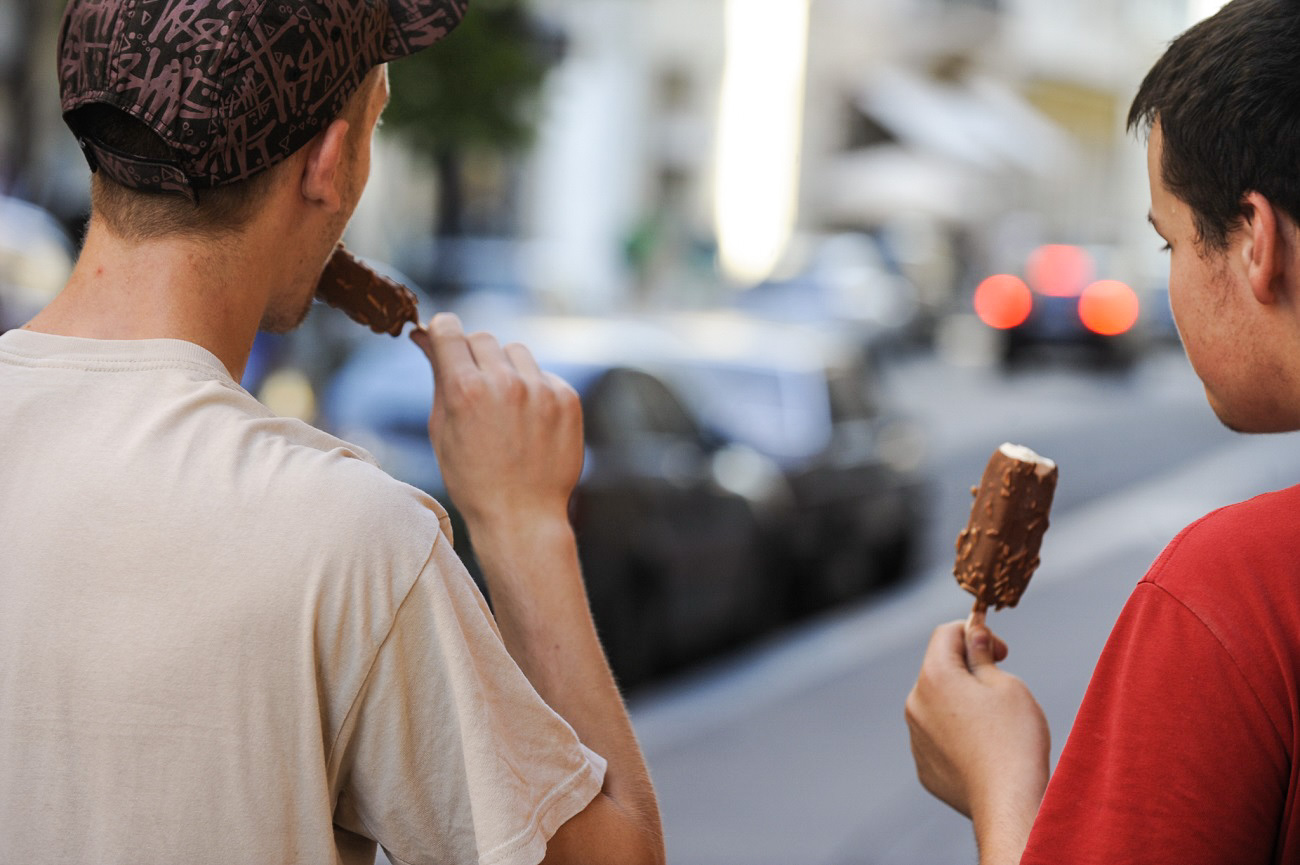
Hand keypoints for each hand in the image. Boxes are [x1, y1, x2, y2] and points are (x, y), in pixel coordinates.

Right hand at [410, 313, 583, 534]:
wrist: (522, 516)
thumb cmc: (472, 478)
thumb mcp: (442, 429)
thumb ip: (437, 376)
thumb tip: (424, 335)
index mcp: (465, 390)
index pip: (450, 330)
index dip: (443, 330)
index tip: (444, 336)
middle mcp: (505, 383)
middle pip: (482, 338)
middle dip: (473, 354)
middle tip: (474, 386)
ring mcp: (540, 390)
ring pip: (515, 352)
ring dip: (506, 369)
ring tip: (505, 408)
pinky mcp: (566, 398)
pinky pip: (543, 374)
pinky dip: (534, 389)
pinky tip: (529, 422)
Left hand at [905, 620, 1048, 832]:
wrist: (1008, 803)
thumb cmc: (1014, 739)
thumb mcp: (1007, 685)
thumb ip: (983, 654)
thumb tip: (973, 635)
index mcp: (934, 676)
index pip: (945, 634)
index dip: (975, 633)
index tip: (1001, 652)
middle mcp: (915, 704)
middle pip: (939, 670)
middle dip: (967, 670)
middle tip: (1002, 688)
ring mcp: (917, 738)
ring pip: (937, 705)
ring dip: (961, 704)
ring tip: (997, 725)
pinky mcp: (925, 767)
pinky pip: (939, 738)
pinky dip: (958, 735)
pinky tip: (985, 751)